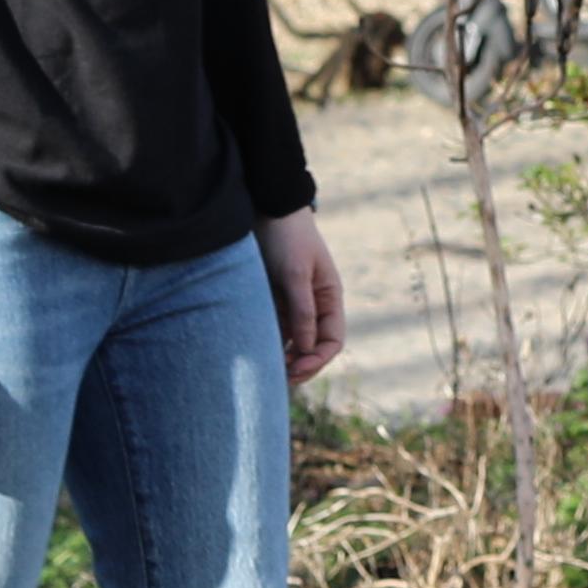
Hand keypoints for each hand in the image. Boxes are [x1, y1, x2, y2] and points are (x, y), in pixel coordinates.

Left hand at [258, 207, 346, 385]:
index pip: (332, 340)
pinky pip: (274, 328)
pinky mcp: (273, 300)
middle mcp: (314, 304)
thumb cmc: (287, 237)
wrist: (266, 208)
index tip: (296, 370)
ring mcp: (293, 303)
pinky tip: (255, 351)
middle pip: (313, 346)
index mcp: (329, 297)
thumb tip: (306, 348)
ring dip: (282, 356)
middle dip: (300, 365)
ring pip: (292, 341)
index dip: (317, 359)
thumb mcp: (296, 273)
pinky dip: (268, 342)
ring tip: (264, 370)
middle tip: (278, 380)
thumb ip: (302, 310)